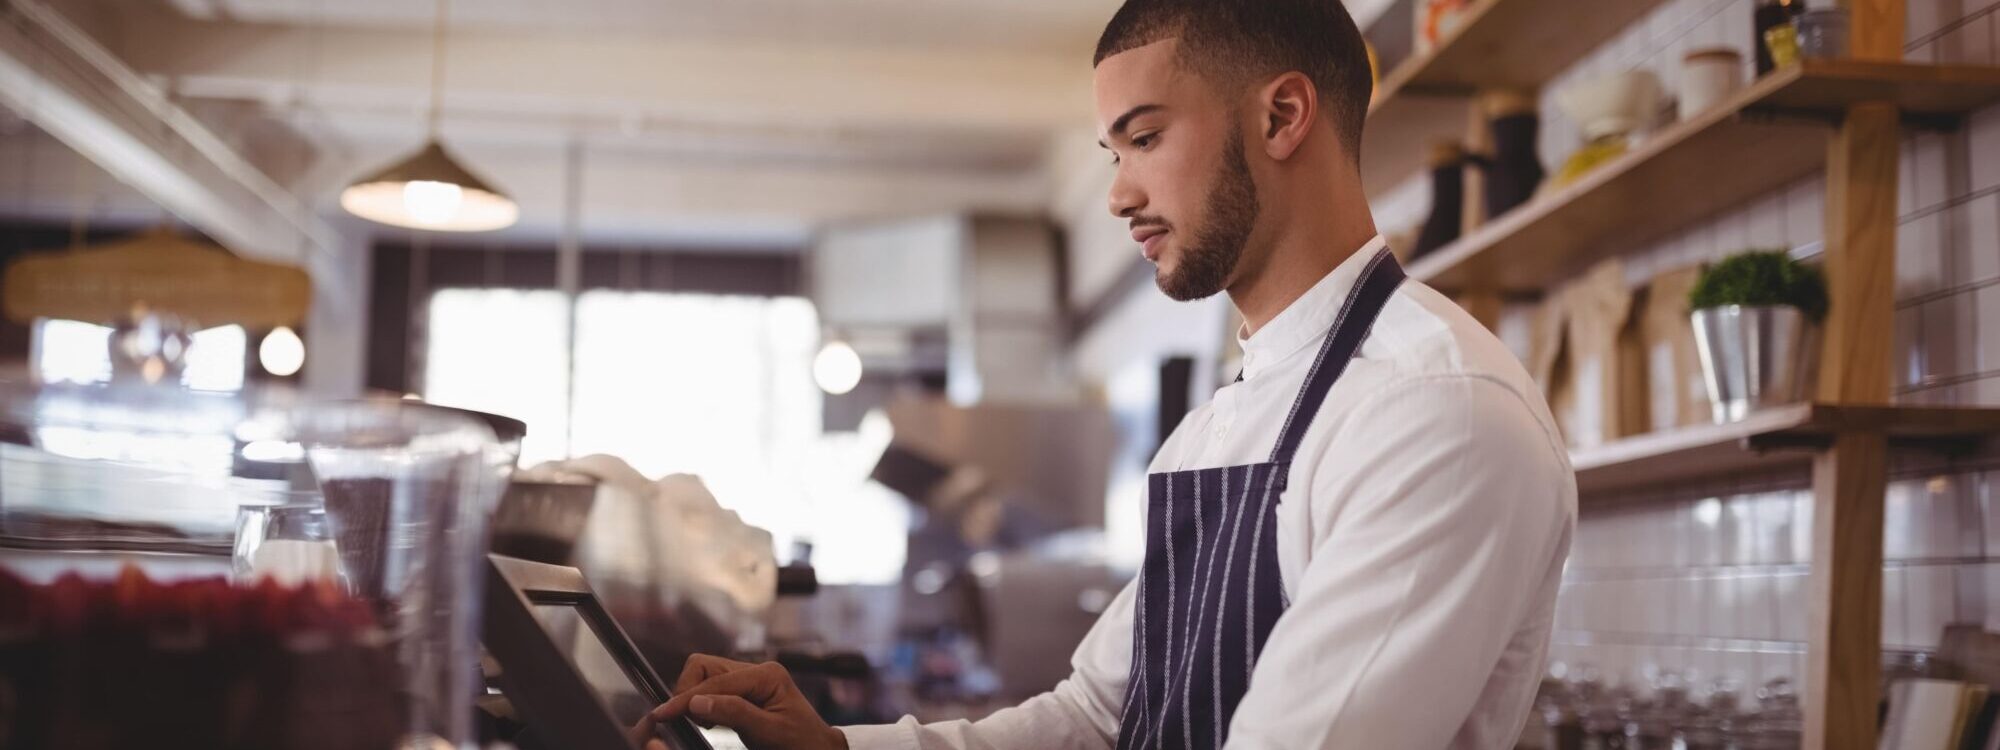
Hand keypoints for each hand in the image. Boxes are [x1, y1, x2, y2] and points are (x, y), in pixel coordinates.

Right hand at [650, 654, 847, 749]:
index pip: (713, 681)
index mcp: (767, 675)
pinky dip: (702, 703)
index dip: (685, 699)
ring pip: (704, 675)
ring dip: (693, 697)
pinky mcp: (744, 691)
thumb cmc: (801, 744)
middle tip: (684, 720)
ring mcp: (750, 679)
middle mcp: (757, 670)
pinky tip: (707, 721)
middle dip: (686, 691)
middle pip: (703, 667)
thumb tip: (696, 702)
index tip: (662, 715)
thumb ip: (735, 714)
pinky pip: (712, 688)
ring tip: (699, 723)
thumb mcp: (769, 733)